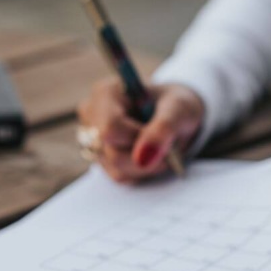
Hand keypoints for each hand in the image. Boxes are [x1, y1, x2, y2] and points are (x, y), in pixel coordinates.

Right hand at [77, 77, 203, 182]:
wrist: (177, 115)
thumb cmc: (176, 105)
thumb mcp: (178, 109)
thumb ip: (163, 129)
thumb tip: (143, 157)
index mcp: (105, 93)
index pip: (110, 129)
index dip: (139, 139)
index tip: (161, 134)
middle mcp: (92, 116)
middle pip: (113, 153)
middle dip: (146, 155)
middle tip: (166, 144)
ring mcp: (93, 139)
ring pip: (117, 169)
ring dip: (147, 165)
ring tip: (160, 148)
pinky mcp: (101, 159)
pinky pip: (121, 177)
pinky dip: (142, 171)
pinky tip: (150, 155)